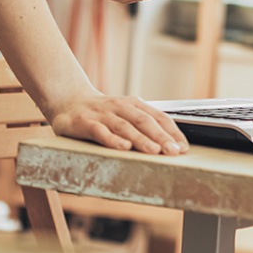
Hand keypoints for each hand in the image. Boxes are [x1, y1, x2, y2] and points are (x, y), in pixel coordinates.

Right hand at [50, 91, 188, 154]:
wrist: (68, 101)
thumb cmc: (102, 112)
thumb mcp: (125, 114)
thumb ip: (143, 125)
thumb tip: (171, 143)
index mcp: (133, 104)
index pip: (157, 117)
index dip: (172, 132)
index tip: (183, 148)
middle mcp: (119, 107)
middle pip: (144, 121)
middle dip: (161, 137)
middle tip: (174, 151)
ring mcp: (102, 115)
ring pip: (124, 126)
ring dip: (141, 139)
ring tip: (154, 151)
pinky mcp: (85, 123)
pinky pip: (100, 132)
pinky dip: (113, 139)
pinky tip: (123, 147)